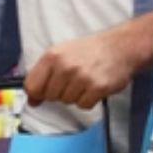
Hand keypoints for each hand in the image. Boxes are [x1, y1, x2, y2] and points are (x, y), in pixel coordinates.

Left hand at [24, 23, 146, 108]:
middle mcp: (65, 66)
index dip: (37, 93)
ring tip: (85, 80)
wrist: (120, 46)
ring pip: (67, 102)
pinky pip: (84, 105)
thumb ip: (44, 75)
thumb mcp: (62, 54)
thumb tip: (32, 100)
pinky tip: (94, 86)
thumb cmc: (89, 51)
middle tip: (73, 80)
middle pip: (50, 96)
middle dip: (60, 92)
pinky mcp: (97, 87)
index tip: (45, 92)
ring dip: (76, 95)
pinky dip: (89, 100)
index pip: (32, 86)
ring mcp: (81, 77)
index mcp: (52, 56)